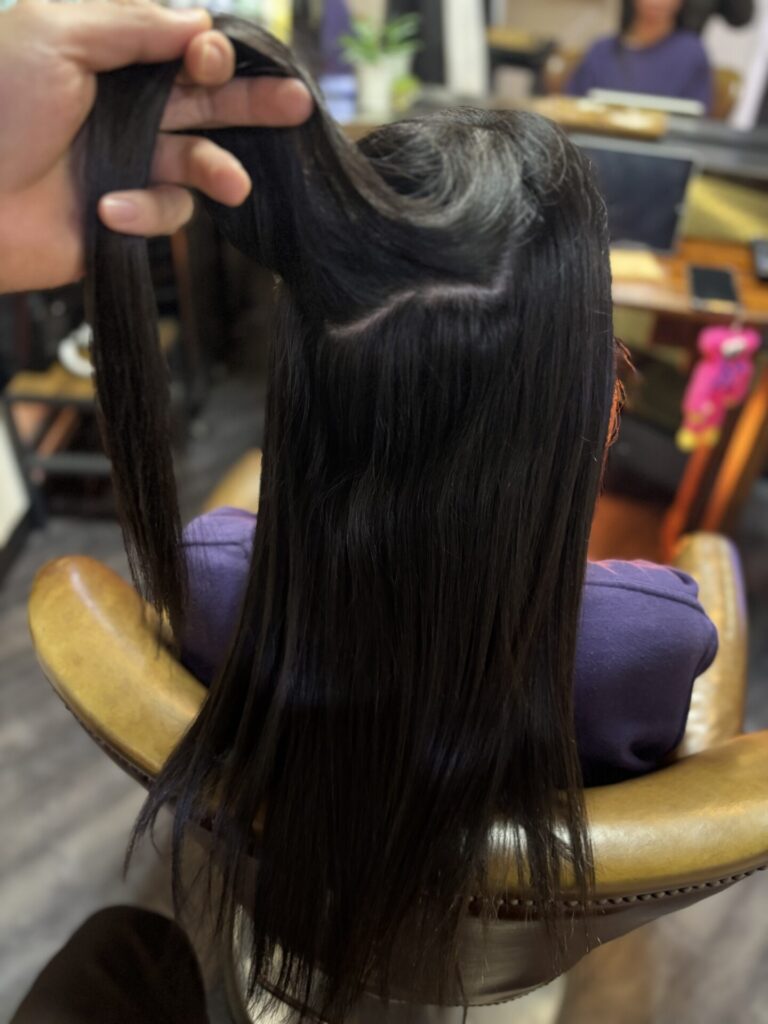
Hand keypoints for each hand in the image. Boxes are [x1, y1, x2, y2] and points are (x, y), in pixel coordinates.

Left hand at [0, 2, 312, 292]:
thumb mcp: (57, 35)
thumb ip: (133, 24)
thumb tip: (199, 22)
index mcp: (106, 56)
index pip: (179, 49)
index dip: (207, 54)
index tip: (210, 60)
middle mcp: (125, 108)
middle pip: (205, 102)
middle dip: (251, 104)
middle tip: (298, 105)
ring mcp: (129, 162)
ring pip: (199, 162)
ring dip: (217, 170)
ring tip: (234, 185)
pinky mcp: (128, 213)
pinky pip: (167, 211)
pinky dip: (144, 211)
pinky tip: (106, 209)